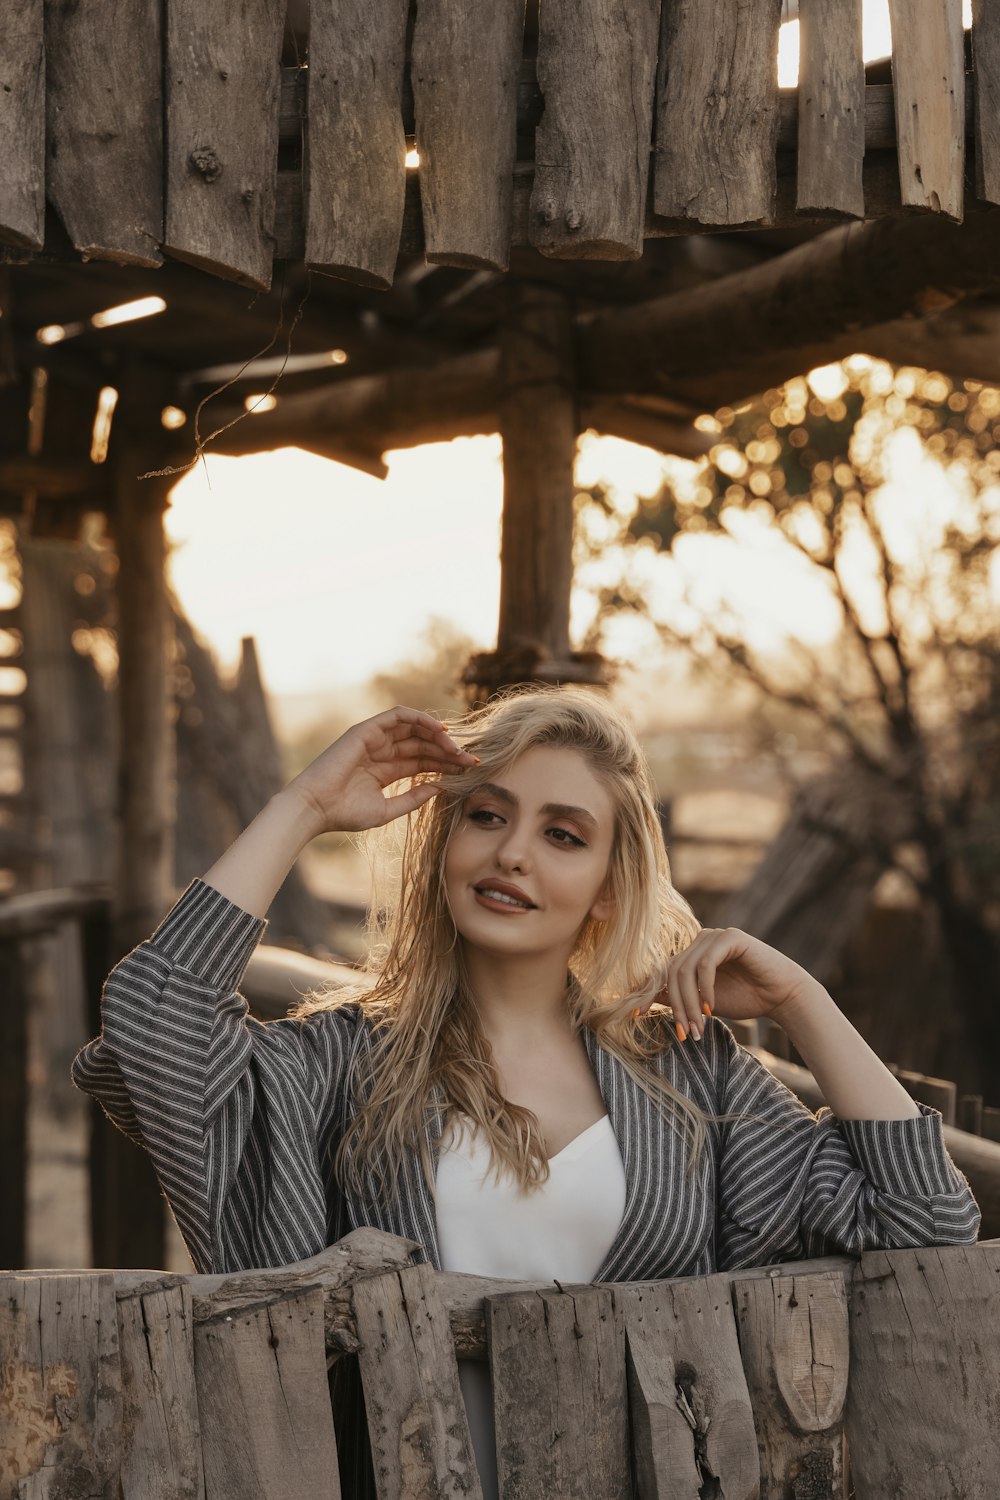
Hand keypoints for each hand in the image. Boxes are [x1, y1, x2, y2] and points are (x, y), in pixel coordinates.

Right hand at [284, 705, 478, 835]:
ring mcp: (374, 739)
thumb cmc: (345, 814)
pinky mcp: (367, 730)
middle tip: (471, 760)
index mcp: (386, 771)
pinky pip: (398, 716)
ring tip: (457, 748)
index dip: (446, 763)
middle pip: (423, 744)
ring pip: (415, 729)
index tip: (469, 770)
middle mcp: (382, 752)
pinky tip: (440, 730)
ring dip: (438, 736)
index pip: (423, 761)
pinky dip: (420, 719)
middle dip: (448, 751)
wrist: (316, 808)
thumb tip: (440, 787)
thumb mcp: (387, 810)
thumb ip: (414, 798)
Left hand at [642, 927, 824, 1040]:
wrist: (782, 996)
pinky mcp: (730, 937)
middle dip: (676, 1006)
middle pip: (671, 972)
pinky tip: (711, 1007)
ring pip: (685, 970)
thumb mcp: (704, 1003)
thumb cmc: (746, 998)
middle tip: (685, 1033)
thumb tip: (648, 1001)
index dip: (647, 992)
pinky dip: (705, 988)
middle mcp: (700, 940)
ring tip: (698, 1026)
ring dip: (689, 1002)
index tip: (636, 1016)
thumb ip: (679, 997)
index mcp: (691, 953)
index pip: (662, 970)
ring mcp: (714, 936)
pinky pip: (706, 963)